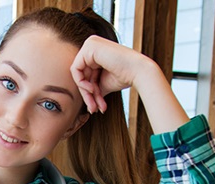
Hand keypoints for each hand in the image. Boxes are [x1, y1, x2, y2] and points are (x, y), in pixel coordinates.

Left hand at [70, 36, 188, 132]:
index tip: (96, 106)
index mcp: (95, 51)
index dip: (89, 92)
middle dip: (88, 94)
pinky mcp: (89, 47)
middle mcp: (92, 44)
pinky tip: (92, 90)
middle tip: (94, 109)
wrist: (139, 72)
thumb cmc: (125, 76)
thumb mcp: (103, 83)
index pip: (85, 74)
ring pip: (78, 74)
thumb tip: (87, 104)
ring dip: (86, 92)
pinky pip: (76, 69)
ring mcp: (90, 44)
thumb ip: (92, 87)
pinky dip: (81, 83)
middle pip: (81, 75)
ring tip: (95, 105)